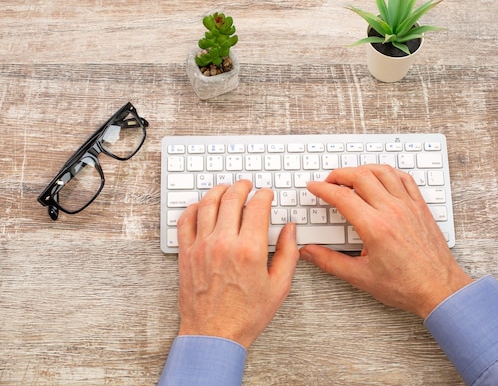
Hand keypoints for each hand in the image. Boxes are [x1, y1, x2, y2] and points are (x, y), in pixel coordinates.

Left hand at [176, 180, 299, 348]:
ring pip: (207, 204)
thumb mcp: (279, 287)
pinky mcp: (186, 254)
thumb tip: (290, 230)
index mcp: (249, 250)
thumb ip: (288, 254)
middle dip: (242, 186)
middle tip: (247, 185)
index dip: (264, 195)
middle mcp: (223, 243)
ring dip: (218, 191)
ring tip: (226, 189)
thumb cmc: (246, 315)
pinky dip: (193, 208)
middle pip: (231, 198)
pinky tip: (201, 207)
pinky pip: (185, 221)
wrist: (214, 335)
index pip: (257, 207)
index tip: (267, 194)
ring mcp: (202, 247)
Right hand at [300, 165, 471, 318]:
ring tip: (351, 177)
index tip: (314, 187)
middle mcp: (392, 210)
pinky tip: (380, 178)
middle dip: (339, 174)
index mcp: (375, 227)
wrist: (439, 289)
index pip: (342, 196)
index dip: (322, 188)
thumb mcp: (361, 277)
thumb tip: (309, 252)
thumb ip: (330, 262)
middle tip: (328, 182)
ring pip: (382, 171)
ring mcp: (409, 206)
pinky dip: (388, 173)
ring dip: (362, 169)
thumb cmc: (406, 286)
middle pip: (360, 176)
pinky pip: (404, 178)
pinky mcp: (421, 207)